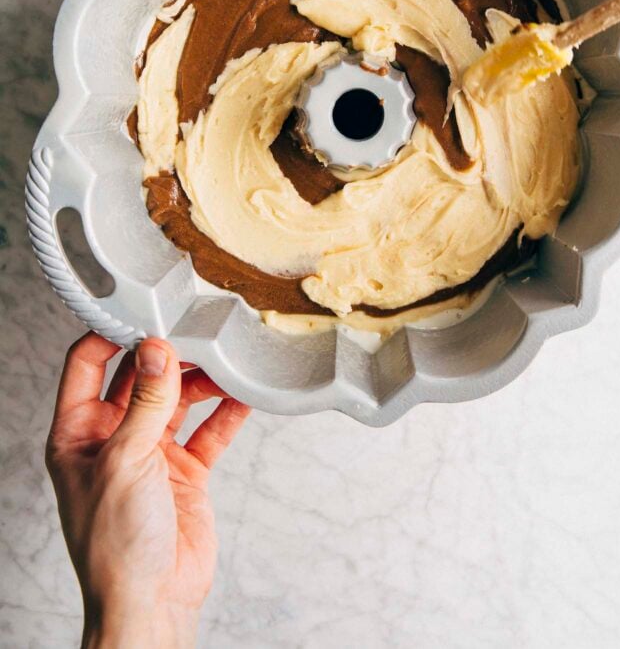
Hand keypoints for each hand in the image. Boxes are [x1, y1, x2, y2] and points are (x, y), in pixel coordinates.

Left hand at [46, 333, 249, 648]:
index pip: (88, 365)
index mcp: (78, 433)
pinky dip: (227, 411)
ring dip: (201, 380)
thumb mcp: (125, 461)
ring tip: (226, 362)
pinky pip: (209, 430)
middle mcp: (113, 437)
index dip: (111, 336)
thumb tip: (155, 349)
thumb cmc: (116, 546)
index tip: (143, 312)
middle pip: (139, 377)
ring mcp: (151, 453)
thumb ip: (145, 402)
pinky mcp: (186, 471)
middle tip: (195, 330)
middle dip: (166, 354)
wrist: (152, 603)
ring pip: (177, 398)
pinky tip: (244, 394)